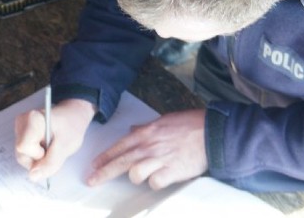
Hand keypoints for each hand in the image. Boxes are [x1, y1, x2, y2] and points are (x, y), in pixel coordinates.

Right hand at [14, 98, 95, 181]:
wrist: (72, 117)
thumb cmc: (71, 126)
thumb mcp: (65, 146)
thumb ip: (50, 163)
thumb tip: (33, 176)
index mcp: (32, 119)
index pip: (23, 147)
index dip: (38, 155)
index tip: (50, 149)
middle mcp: (22, 122)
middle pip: (22, 155)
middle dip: (38, 160)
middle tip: (53, 151)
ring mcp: (20, 129)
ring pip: (23, 157)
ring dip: (39, 159)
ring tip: (51, 149)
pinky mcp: (21, 135)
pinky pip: (25, 154)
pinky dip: (37, 156)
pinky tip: (46, 149)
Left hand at [87, 110, 206, 189]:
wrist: (211, 132)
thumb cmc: (189, 124)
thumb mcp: (164, 120)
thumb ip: (146, 127)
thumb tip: (133, 129)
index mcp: (146, 132)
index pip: (119, 146)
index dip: (104, 157)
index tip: (94, 165)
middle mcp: (149, 146)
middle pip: (120, 162)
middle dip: (104, 173)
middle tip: (92, 180)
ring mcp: (160, 159)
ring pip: (134, 174)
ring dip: (135, 177)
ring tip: (141, 176)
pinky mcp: (172, 171)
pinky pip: (155, 183)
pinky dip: (155, 183)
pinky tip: (159, 179)